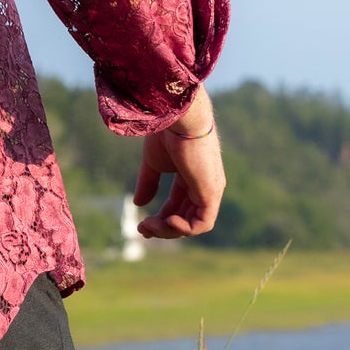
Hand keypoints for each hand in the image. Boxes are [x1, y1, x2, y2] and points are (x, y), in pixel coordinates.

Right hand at [133, 90, 225, 239]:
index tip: (141, 225)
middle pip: (185, 217)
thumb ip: (148, 184)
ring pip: (193, 224)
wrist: (179, 119)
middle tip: (142, 228)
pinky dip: (184, 229)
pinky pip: (202, 224)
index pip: (179, 205)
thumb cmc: (167, 133)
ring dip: (168, 230)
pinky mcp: (211, 192)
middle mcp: (204, 185)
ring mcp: (210, 190)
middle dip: (162, 227)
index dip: (160, 219)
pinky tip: (166, 222)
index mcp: (192, 176)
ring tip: (148, 225)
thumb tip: (138, 204)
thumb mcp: (153, 163)